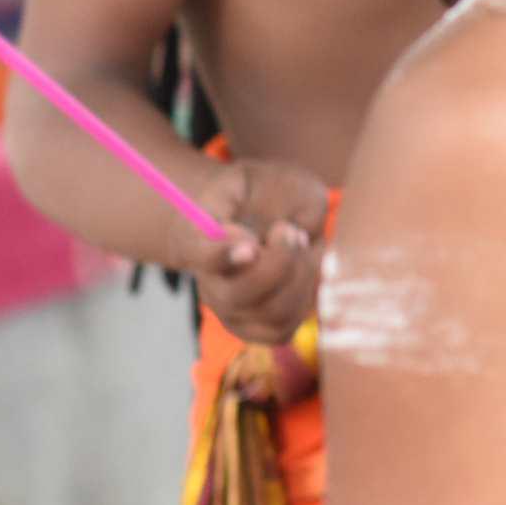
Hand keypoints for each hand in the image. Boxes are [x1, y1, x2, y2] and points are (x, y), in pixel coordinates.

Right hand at [192, 158, 331, 344]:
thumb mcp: (267, 176)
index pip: (200, 255)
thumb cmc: (257, 194)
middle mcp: (210, 283)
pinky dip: (307, 296)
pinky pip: (285, 328)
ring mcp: (232, 310)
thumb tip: (266, 239)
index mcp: (198, 239)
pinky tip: (305, 266)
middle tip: (288, 229)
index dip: (222, 255)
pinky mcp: (257, 327)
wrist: (248, 214)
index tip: (250, 246)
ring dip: (300, 276)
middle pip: (238, 295)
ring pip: (271, 314)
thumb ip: (273, 195)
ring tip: (300, 243)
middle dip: (279, 262)